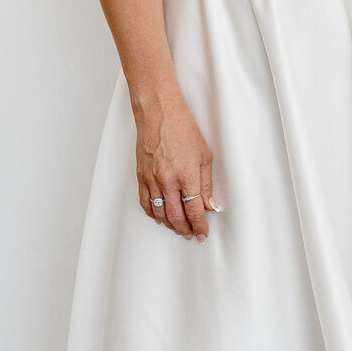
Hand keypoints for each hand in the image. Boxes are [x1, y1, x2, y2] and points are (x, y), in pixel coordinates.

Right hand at [135, 99, 216, 240]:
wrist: (159, 114)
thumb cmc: (182, 129)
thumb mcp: (204, 156)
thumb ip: (206, 184)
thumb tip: (210, 205)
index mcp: (186, 176)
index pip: (194, 210)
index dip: (200, 226)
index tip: (203, 234)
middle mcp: (168, 181)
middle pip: (176, 216)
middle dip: (185, 230)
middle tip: (191, 235)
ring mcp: (152, 179)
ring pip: (159, 213)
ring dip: (170, 225)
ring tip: (178, 229)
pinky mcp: (141, 176)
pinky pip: (145, 202)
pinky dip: (152, 214)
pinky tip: (159, 217)